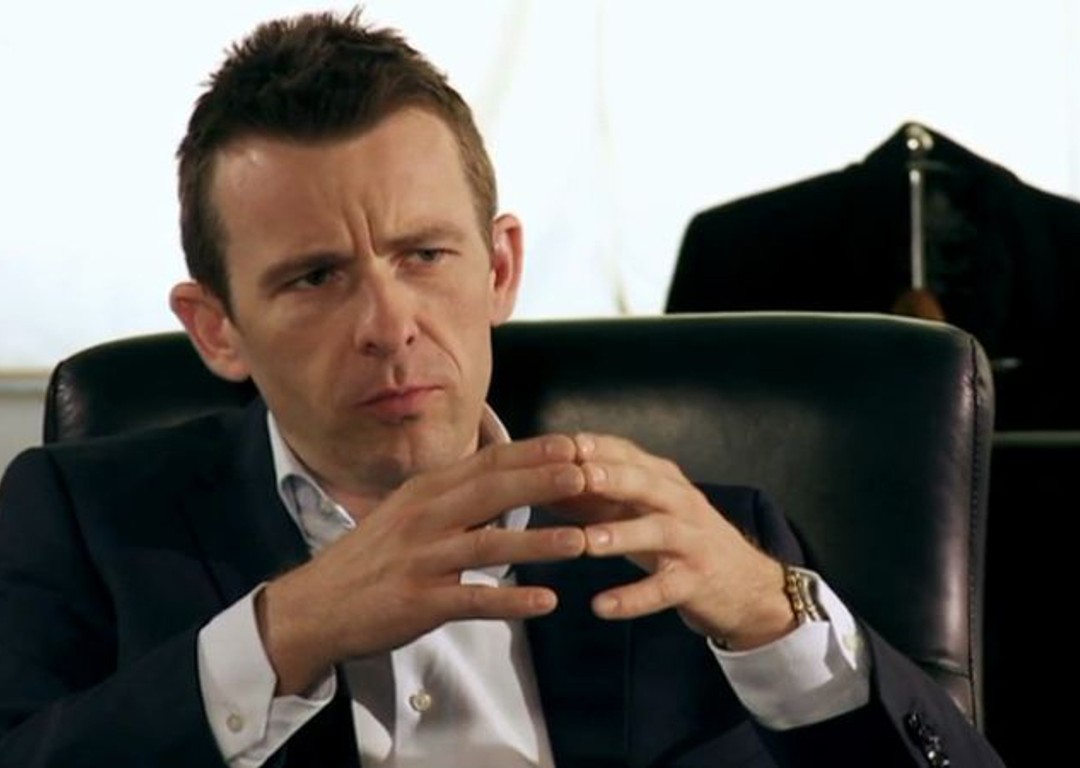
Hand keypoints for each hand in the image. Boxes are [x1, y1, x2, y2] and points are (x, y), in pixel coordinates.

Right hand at [257, 435, 587, 693]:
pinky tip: (545, 603)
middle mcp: (425, 518)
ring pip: (487, 545)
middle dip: (542, 482)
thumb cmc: (373, 557)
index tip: (574, 445)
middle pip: (491, 493)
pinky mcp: (420, 602)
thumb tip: (504, 475)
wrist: (316, 605)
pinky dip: (510, 601)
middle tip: (587, 475)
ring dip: (537, 543)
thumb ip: (454, 494)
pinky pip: (473, 600)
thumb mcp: (409, 512)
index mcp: (427, 492)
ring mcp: (423, 560)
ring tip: (580, 542)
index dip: (532, 454)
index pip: (487, 463)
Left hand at [559, 434, 795, 650]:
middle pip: (648, 484)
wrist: (748, 586)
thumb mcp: (645, 512)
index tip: (560, 444)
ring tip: (585, 542)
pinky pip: (664, 589)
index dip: (598, 449)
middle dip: (614, 478)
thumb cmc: (681, 542)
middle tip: (579, 477)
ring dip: (622, 535)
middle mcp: (682, 504)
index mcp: (665, 482)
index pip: (630, 456)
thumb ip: (599, 498)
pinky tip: (601, 607)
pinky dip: (633, 598)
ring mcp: (692, 543)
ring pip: (658, 532)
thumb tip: (543, 484)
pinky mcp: (697, 582)